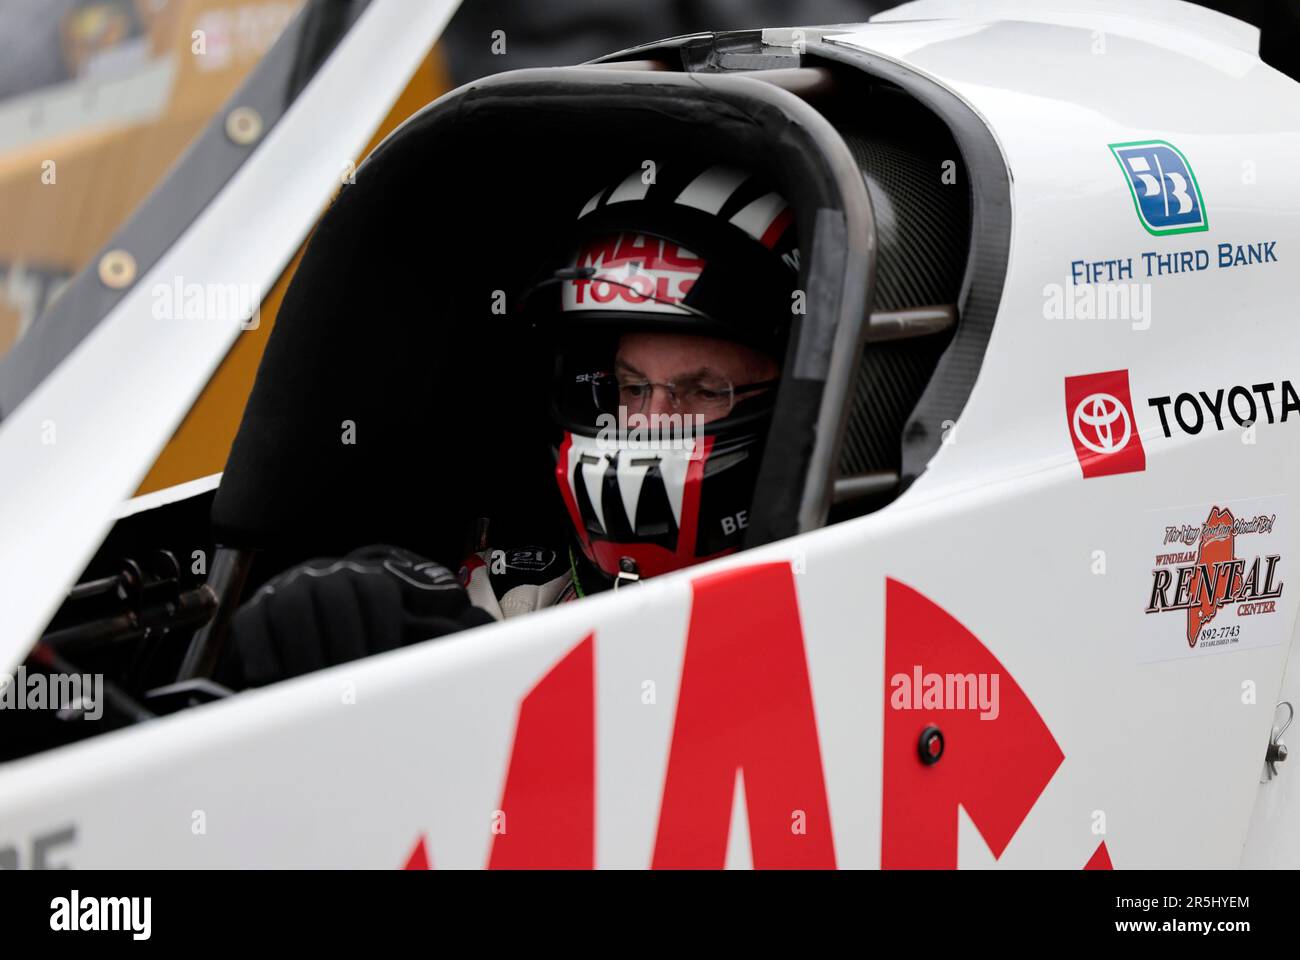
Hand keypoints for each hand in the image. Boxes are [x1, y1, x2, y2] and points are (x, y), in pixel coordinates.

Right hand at [220, 545, 493, 686]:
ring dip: (306, 653)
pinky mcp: (248, 615)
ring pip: (292, 610)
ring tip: (315, 690)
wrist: (300, 653)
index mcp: (365, 581)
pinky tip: (278, 681)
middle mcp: (323, 578)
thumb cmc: (363, 652)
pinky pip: (251, 627)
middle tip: (348, 689)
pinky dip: (264, 654)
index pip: (376, 592)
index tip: (380, 670)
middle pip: (336, 598)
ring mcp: (282, 593)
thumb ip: (432, 635)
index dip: (381, 632)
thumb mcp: (399, 639)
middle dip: (345, 646)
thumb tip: (480, 629)